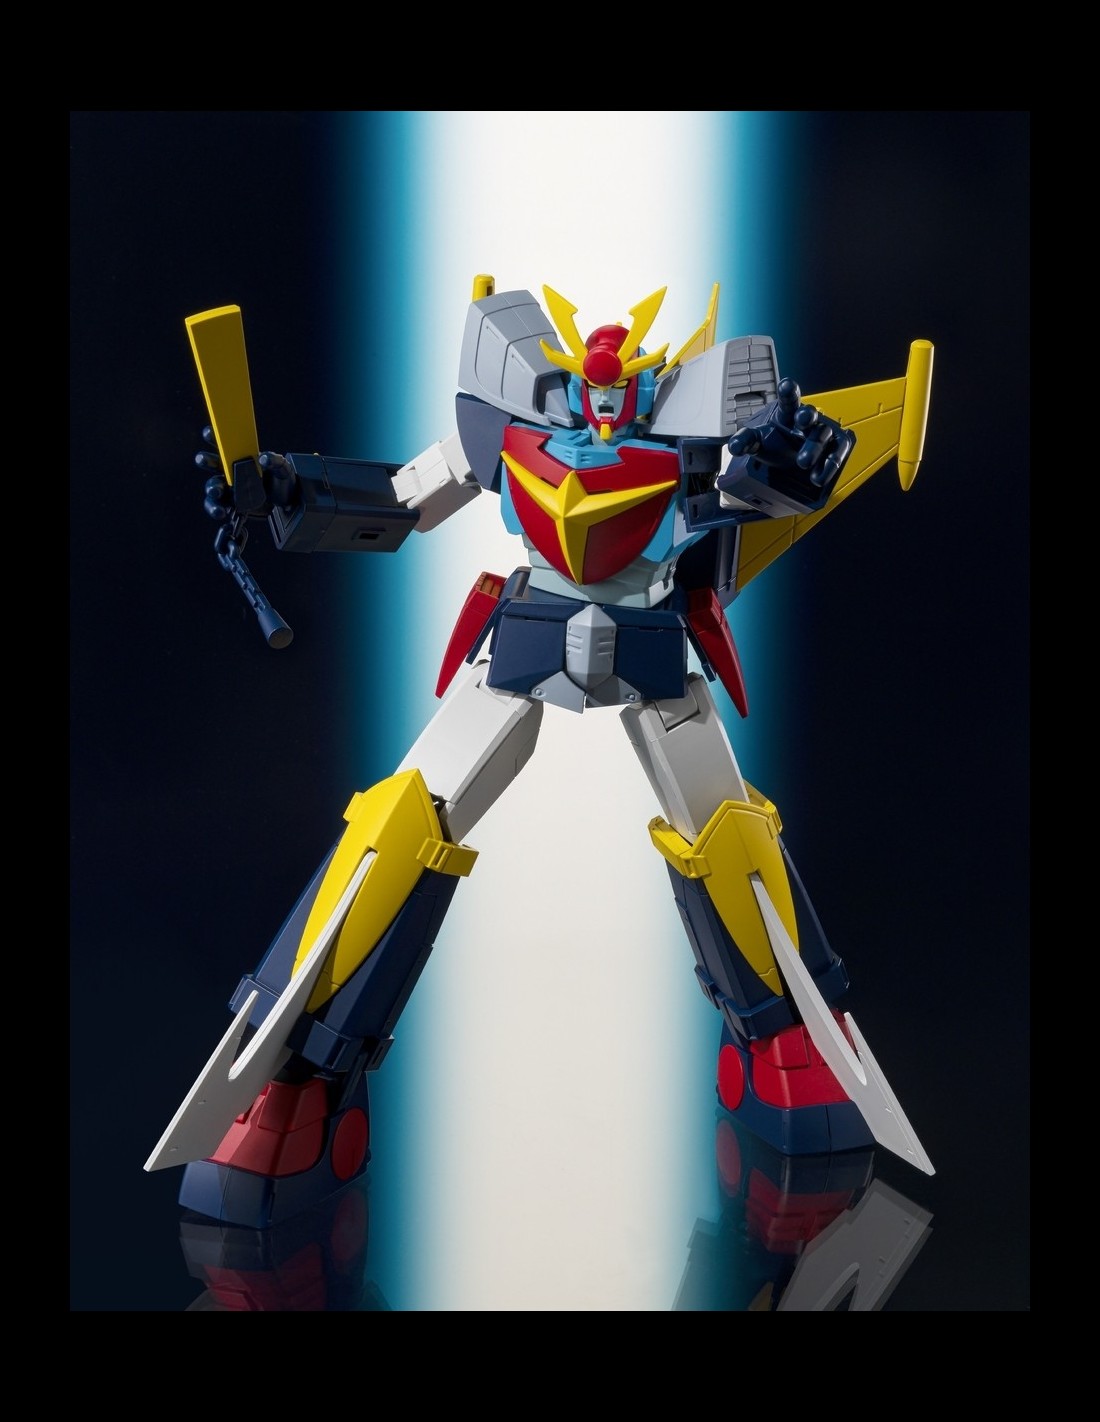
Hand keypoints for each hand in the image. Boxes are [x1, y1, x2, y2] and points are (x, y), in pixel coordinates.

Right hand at [195, 428, 297, 519]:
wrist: (289, 502)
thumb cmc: (282, 479)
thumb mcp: (283, 468)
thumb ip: (275, 461)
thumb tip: (263, 458)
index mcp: (240, 458)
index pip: (224, 445)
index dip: (214, 436)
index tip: (209, 432)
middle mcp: (230, 472)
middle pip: (212, 465)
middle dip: (206, 461)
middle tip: (202, 460)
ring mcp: (230, 489)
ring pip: (212, 488)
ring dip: (212, 492)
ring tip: (217, 496)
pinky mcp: (232, 505)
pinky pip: (219, 507)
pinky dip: (216, 510)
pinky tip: (222, 515)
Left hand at [727, 378, 853, 498]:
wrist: (787, 463)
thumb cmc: (774, 443)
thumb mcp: (757, 441)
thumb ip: (745, 441)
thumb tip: (734, 447)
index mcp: (786, 413)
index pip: (788, 400)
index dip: (788, 391)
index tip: (786, 385)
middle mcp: (805, 420)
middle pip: (808, 413)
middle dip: (806, 415)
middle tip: (802, 420)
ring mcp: (821, 432)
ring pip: (822, 434)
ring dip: (814, 448)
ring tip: (803, 464)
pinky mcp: (834, 445)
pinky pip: (836, 452)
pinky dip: (829, 464)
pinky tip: (818, 476)